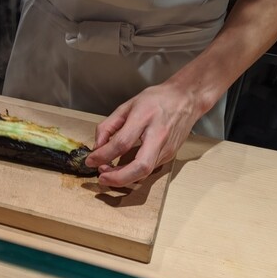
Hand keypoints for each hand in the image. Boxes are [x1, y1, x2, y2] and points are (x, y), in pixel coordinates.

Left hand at [85, 81, 200, 187]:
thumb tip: (97, 146)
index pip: (122, 143)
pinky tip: (122, 169)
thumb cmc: (156, 99)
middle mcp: (158, 136)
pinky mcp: (169, 155)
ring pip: (144, 172)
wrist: (186, 99)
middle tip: (101, 178)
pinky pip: (148, 169)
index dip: (103, 155)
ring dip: (123, 178)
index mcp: (145, 118)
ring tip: (107, 172)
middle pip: (140, 166)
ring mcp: (166, 148)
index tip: (90, 160)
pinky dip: (132, 173)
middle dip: (118, 178)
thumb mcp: (127, 105)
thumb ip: (109, 126)